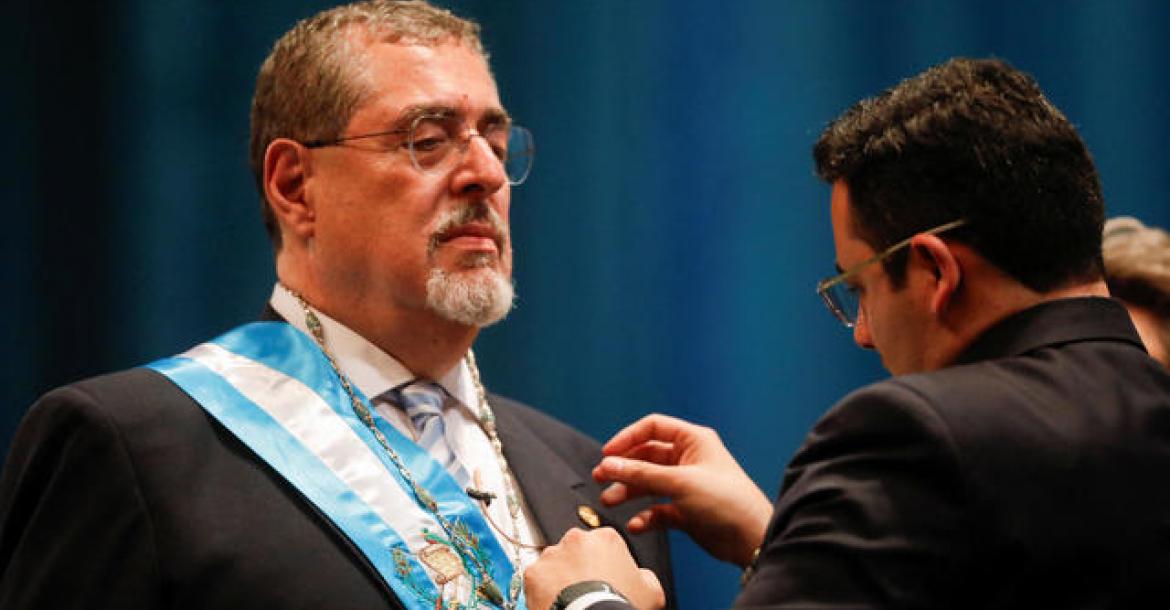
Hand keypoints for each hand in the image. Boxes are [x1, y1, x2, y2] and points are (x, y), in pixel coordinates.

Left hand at [525, 528, 663, 609]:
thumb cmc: (620, 606)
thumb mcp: (652, 591)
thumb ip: (644, 575)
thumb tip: (640, 576)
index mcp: (606, 538)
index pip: (604, 545)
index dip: (605, 566)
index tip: (606, 581)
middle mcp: (576, 539)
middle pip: (576, 551)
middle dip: (579, 568)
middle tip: (586, 593)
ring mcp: (552, 555)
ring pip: (554, 564)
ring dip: (560, 578)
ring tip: (570, 601)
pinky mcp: (533, 573)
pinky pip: (537, 580)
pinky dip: (543, 592)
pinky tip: (556, 605)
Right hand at [593, 413, 772, 566]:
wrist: (751, 539)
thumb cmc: (728, 502)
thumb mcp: (680, 482)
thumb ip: (642, 473)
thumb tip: (610, 464)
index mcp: (694, 441)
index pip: (653, 428)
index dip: (628, 438)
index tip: (608, 453)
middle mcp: (689, 460)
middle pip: (646, 456)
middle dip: (623, 467)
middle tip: (601, 477)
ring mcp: (686, 486)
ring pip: (648, 483)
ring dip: (628, 491)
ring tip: (610, 501)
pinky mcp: (685, 511)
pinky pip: (657, 509)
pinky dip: (645, 515)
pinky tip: (637, 523)